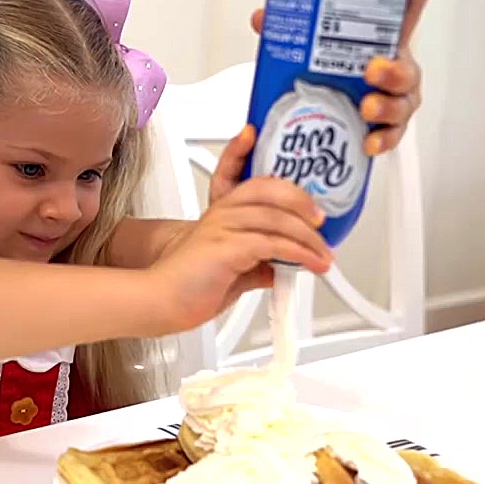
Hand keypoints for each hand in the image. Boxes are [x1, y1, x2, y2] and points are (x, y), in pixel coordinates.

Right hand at [149, 178, 330, 332]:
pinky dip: (298, 254)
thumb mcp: (233, 272)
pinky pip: (272, 243)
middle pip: (271, 189)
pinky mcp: (226, 247)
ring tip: (323, 255)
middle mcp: (223, 213)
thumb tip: (281, 270)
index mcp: (223, 212)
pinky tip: (310, 264)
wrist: (160, 301)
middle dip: (303, 203)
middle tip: (321, 223)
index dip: (283, 182)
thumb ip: (258, 265)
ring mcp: (223, 227)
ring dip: (308, 237)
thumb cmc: (187, 287)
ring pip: (277, 217)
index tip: (306, 195)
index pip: (258, 183)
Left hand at [249, 0, 435, 156]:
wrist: (324, 119)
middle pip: (406, 66)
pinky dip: (382, 139)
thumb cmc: (327, 77)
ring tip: (366, 107)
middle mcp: (394, 69)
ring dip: (387, 105)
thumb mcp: (308, 51)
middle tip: (372, 69)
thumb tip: (263, 18)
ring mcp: (395, 100)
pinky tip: (368, 141)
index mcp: (379, 41)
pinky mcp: (388, 129)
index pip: (404, 6)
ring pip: (404, 102)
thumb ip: (290, 32)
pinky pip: (393, 135)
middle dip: (394, 68)